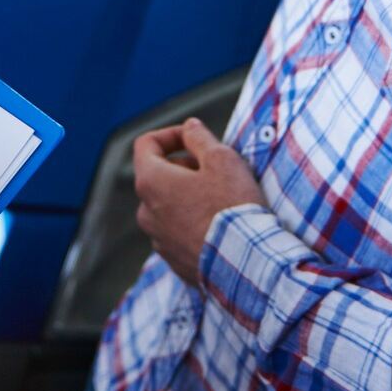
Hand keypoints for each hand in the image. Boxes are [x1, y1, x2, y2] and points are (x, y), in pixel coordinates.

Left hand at [132, 116, 264, 283]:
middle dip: (184, 167)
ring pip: (169, 206)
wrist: (246, 263)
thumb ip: (200, 138)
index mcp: (151, 182)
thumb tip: (189, 127)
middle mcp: (146, 212)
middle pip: (159, 176)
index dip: (170, 134)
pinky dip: (194, 224)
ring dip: (189, 197)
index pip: (146, 145)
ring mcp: (158, 240)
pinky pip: (179, 233)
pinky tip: (221, 228)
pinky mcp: (174, 261)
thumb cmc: (232, 207)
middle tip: (216, 170)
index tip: (194, 137)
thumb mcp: (221, 159)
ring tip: (221, 201)